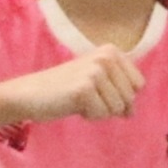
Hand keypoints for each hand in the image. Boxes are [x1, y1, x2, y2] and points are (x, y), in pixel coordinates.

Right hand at [8, 43, 140, 125]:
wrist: (29, 93)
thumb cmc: (65, 89)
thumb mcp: (97, 83)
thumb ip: (119, 92)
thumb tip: (132, 112)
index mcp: (111, 51)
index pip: (138, 85)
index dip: (121, 95)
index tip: (98, 90)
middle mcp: (105, 57)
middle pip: (130, 97)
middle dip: (110, 105)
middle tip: (85, 96)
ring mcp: (95, 71)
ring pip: (118, 108)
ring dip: (99, 111)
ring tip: (79, 99)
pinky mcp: (84, 88)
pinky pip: (102, 114)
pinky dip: (89, 115)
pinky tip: (72, 104)